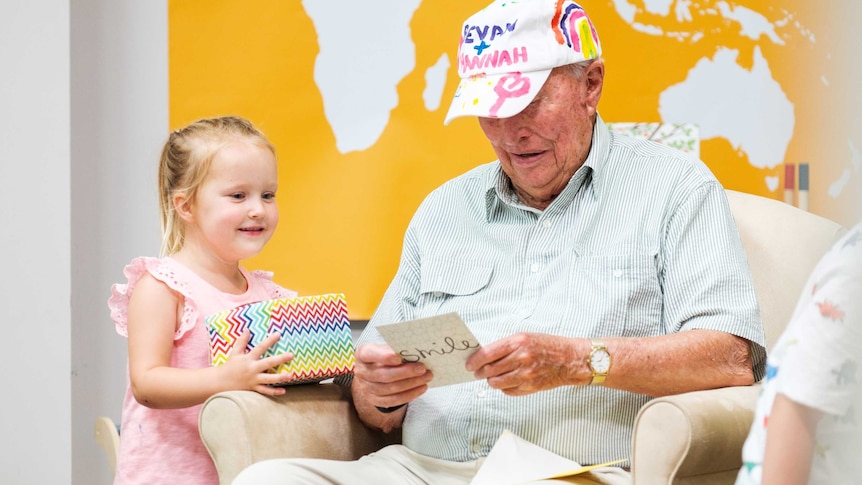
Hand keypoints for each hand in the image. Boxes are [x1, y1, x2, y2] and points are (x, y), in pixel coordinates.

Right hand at [220, 330, 294, 395]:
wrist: (220, 382)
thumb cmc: (229, 366)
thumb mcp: (235, 352)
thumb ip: (242, 341)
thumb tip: (247, 329)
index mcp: (248, 359)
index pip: (260, 347)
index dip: (269, 341)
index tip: (278, 334)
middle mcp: (252, 369)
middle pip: (268, 363)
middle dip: (280, 359)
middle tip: (291, 355)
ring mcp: (253, 379)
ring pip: (269, 379)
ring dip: (280, 377)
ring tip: (291, 375)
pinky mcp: (253, 388)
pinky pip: (265, 391)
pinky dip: (274, 392)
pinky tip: (284, 391)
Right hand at [352, 343, 432, 408]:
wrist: (372, 371)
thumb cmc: (381, 356)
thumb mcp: (384, 348)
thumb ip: (395, 349)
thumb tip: (415, 352)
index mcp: (363, 354)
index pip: (370, 354)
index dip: (384, 357)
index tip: (398, 358)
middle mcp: (362, 372)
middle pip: (384, 375)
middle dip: (406, 372)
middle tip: (422, 368)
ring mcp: (367, 388)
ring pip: (391, 389)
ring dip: (412, 383)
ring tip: (426, 377)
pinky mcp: (375, 400)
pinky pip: (394, 400)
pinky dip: (410, 394)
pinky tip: (421, 387)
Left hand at [466, 333, 583, 395]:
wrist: (570, 359)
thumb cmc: (547, 346)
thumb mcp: (525, 338)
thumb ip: (505, 346)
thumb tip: (483, 356)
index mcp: (518, 342)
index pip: (488, 354)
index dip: (474, 361)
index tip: (468, 364)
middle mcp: (521, 358)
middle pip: (489, 370)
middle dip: (480, 372)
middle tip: (477, 372)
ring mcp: (526, 375)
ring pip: (496, 383)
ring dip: (491, 381)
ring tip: (493, 377)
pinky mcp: (530, 387)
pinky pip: (508, 391)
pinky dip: (504, 387)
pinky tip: (508, 381)